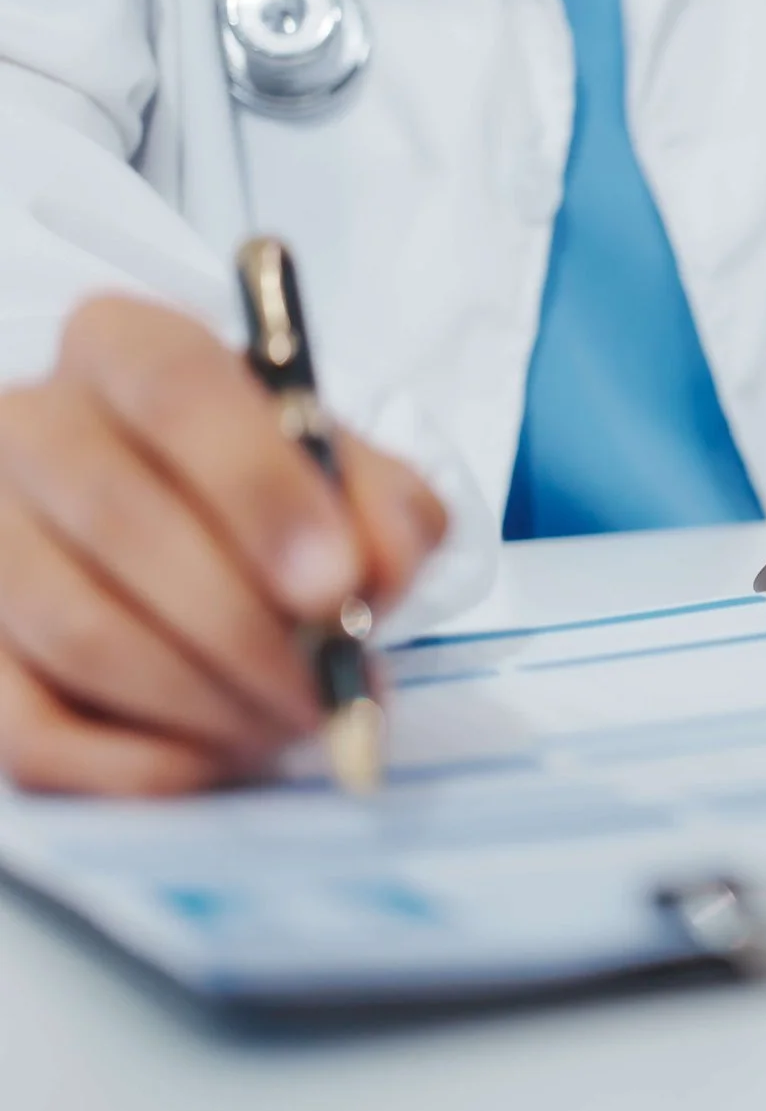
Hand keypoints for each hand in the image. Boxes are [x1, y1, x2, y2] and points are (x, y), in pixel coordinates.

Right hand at [0, 296, 445, 794]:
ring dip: (205, 699)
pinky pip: (31, 732)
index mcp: (125, 348)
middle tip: (325, 687)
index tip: (334, 581)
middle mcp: (28, 425)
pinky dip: (140, 762)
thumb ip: (385, 509)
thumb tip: (373, 573)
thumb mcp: (351, 475)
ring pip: (76, 630)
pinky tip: (216, 756)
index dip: (260, 490)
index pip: (175, 390)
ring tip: (292, 720)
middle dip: (245, 626)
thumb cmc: (275, 497)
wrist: (195, 543)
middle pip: (120, 521)